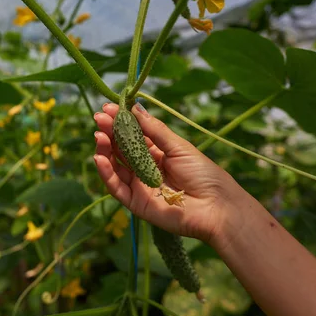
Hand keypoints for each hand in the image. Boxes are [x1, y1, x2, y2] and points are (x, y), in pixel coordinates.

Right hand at [93, 102, 244, 244]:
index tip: (107, 108)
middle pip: (120, 149)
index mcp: (156, 152)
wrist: (216, 207)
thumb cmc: (203, 173)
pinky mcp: (135, 203)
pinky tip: (100, 158)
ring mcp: (139, 185)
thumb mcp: (178, 146)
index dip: (120, 121)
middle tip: (98, 119)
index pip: (132, 135)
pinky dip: (106, 173)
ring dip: (104, 150)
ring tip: (99, 135)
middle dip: (109, 133)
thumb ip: (154, 129)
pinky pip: (116, 187)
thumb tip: (134, 107)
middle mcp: (144, 168)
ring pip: (115, 167)